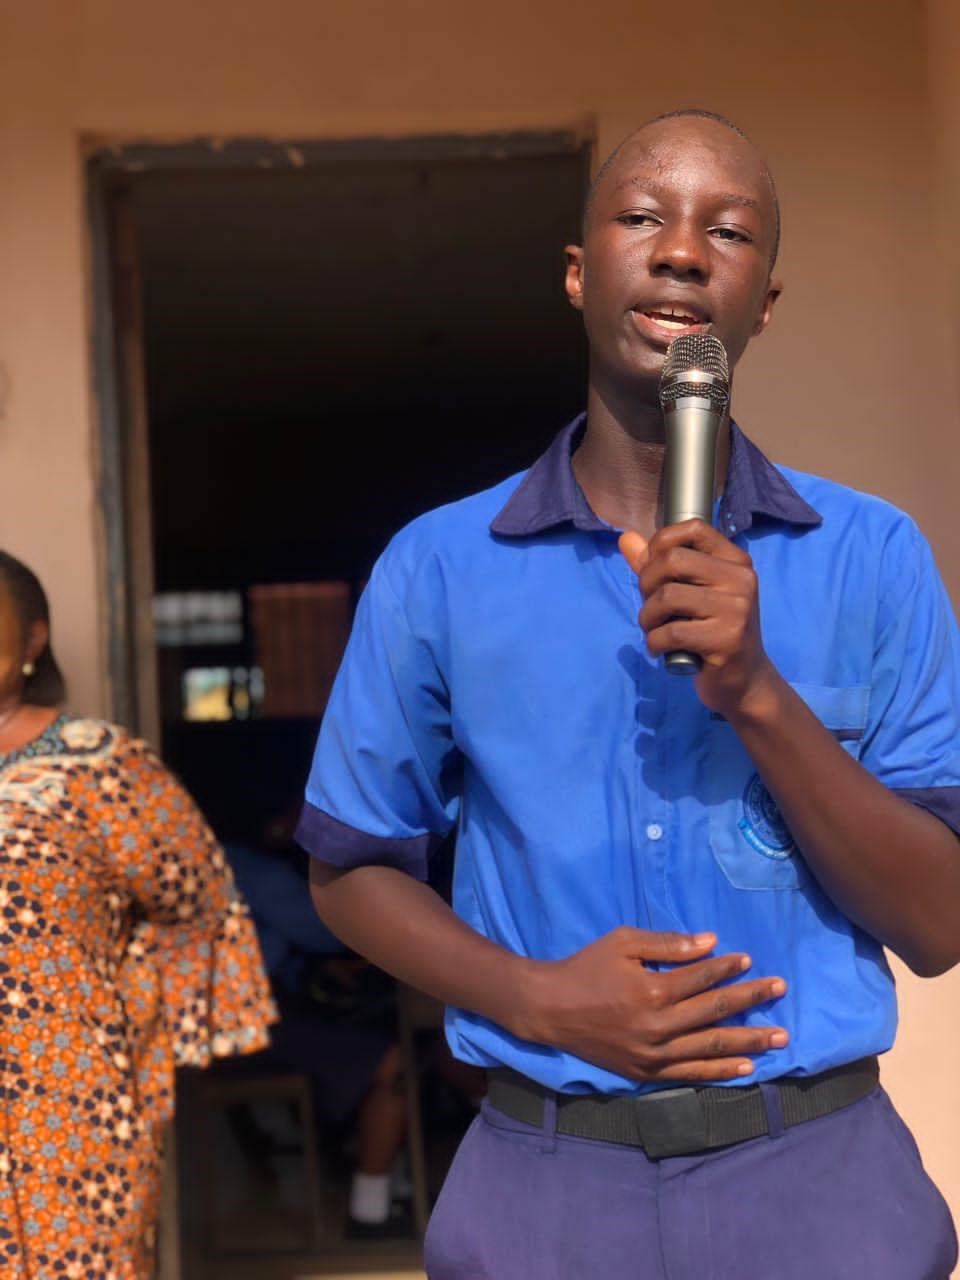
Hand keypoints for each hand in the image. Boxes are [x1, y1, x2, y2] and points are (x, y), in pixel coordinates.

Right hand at [524, 926, 787, 1082]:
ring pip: (711, 1047)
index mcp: (653, 991)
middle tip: (780, 990)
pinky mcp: (646, 1073)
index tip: (749, 959)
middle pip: (716, 1011)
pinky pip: (691, 1073)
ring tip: (780, 1037)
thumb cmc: (586, 968)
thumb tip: (710, 943)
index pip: (702, 978)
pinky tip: (746, 1067)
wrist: (550, 1009)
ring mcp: (653, 1054)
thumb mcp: (622, 942)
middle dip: (751, 999)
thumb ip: (667, 944)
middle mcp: (658, 1026)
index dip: (728, 967)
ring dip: (749, 1041)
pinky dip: (720, 1071)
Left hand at [619, 520, 776, 717]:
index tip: (653, 571)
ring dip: (647, 617)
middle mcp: (741, 579)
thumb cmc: (712, 632)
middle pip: (672, 560)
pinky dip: (654, 642)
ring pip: (667, 597)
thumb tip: (626, 538)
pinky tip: (660, 650)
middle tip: (650, 608)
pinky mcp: (727, 639)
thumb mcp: (690, 594)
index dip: (660, 544)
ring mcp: (737, 609)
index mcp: (736, 561)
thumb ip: (657, 565)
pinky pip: (671, 632)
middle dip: (647, 584)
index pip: (693, 528)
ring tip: (653, 630)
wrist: (744, 681)